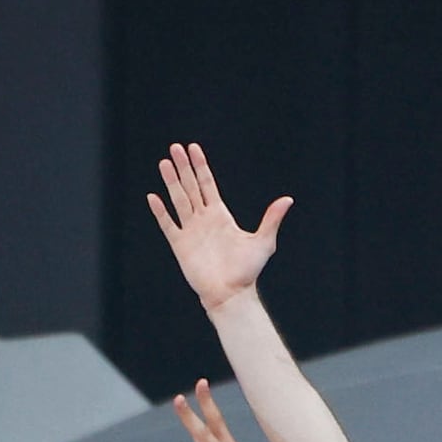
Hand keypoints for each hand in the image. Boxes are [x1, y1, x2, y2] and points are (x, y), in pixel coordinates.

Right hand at [146, 140, 291, 309]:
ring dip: (171, 182)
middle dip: (183, 167)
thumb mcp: (263, 242)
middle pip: (190, 187)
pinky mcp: (180, 245)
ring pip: (178, 200)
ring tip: (164, 163)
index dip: (200, 166)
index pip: (207, 184)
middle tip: (175, 147)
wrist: (231, 294)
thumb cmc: (248, 271)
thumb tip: (288, 200)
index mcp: (221, 215)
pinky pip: (168, 225)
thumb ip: (271, 219)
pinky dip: (161, 212)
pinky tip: (154, 197)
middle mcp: (203, 219)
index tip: (193, 148)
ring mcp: (191, 231)